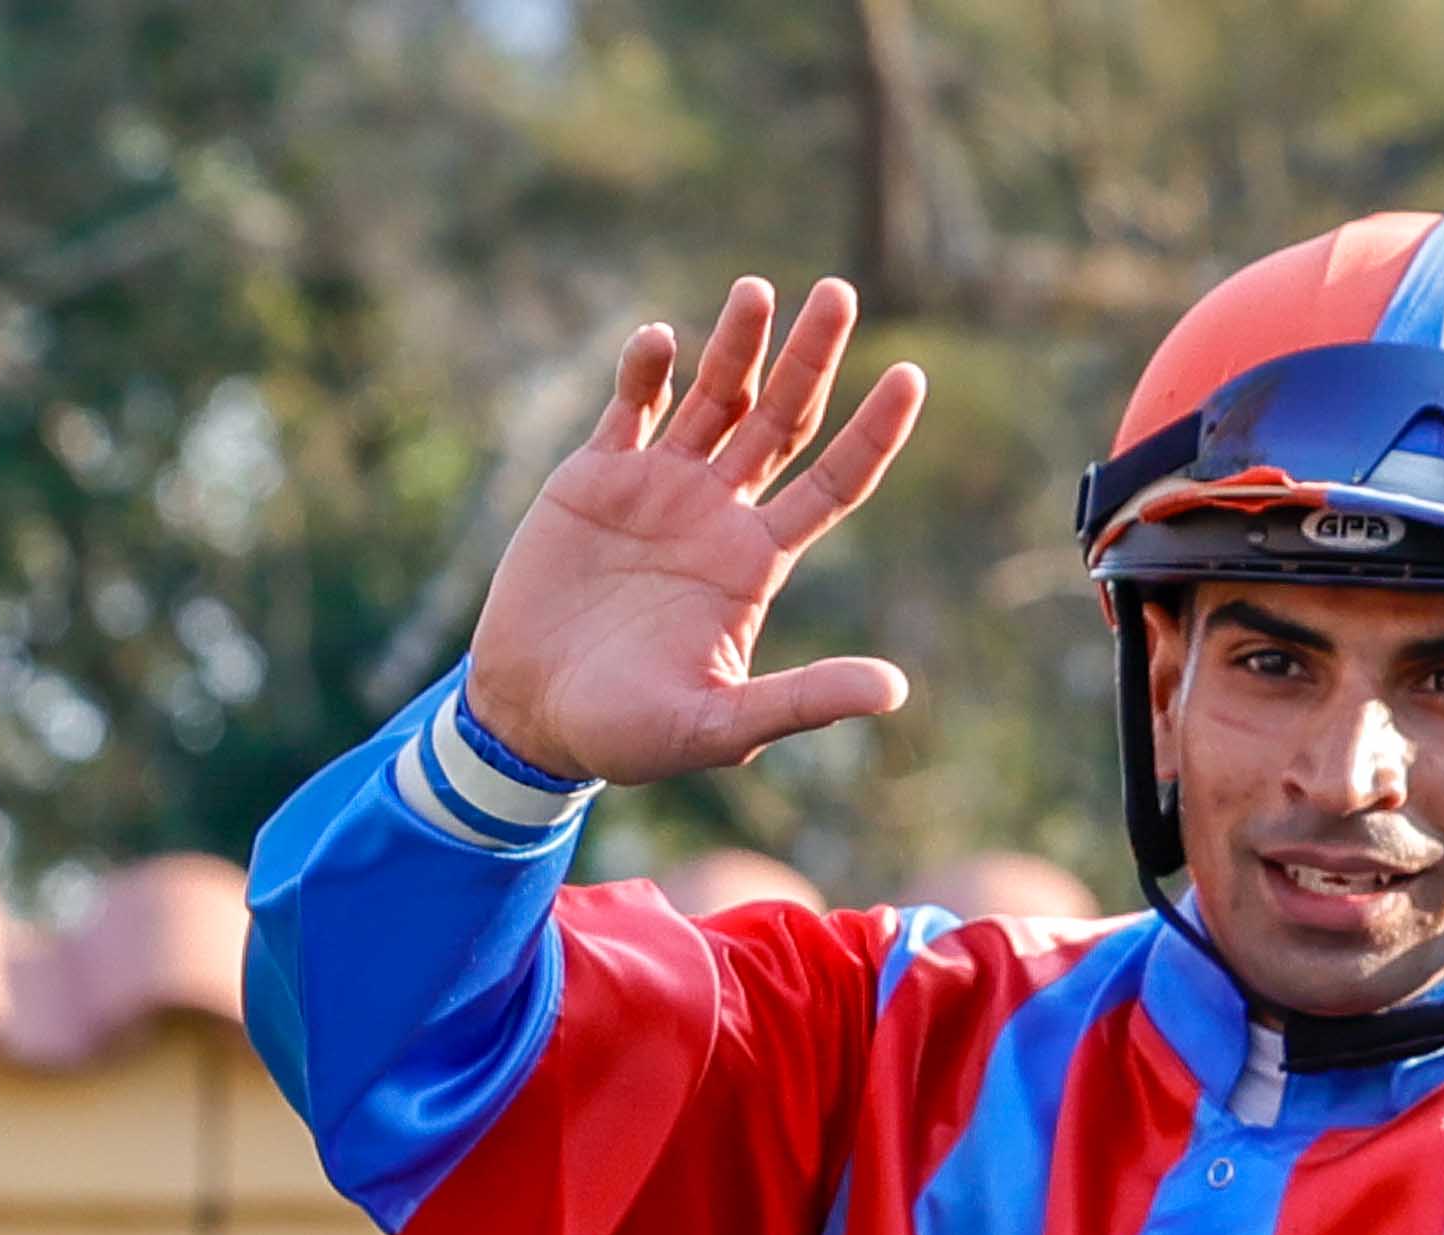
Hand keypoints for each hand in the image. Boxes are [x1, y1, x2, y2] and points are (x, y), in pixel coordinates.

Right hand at [458, 276, 927, 787]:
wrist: (532, 716)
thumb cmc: (629, 736)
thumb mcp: (721, 725)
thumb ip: (802, 700)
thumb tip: (894, 691)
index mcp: (756, 564)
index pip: (834, 483)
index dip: (873, 432)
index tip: (911, 376)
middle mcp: (718, 513)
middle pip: (782, 419)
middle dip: (811, 357)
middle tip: (840, 292)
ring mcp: (659, 487)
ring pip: (713, 397)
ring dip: (736, 343)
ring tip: (756, 290)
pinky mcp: (594, 476)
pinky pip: (632, 406)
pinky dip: (646, 370)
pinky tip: (661, 339)